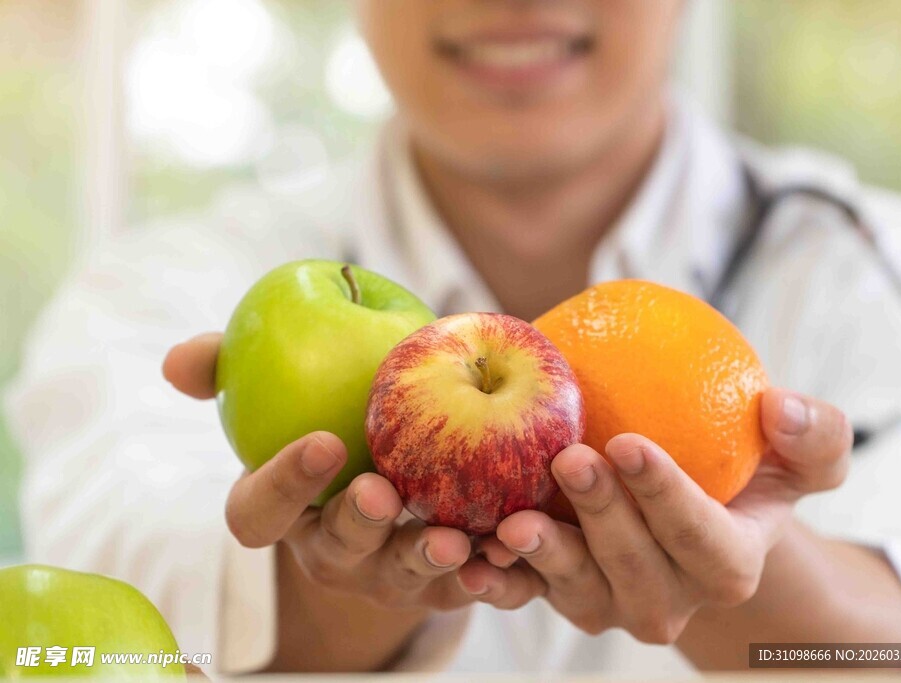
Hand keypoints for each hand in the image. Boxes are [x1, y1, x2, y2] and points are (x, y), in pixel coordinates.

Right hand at [163, 333, 474, 612]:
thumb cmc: (335, 410)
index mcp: (283, 508)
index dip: (283, 483)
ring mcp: (387, 573)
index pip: (259, 512)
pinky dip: (491, 578)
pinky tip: (511, 556)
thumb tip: (176, 362)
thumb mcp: (285, 385)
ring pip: (401, 578)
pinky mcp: (444, 583)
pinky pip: (466, 589)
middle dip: (357, 525)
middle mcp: (331, 549)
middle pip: (334, 550)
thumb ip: (230, 369)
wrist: (409, 451)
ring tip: (455, 537)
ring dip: (426, 558)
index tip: (322, 441)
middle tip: (382, 493)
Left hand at [460, 387, 851, 643]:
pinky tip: (471, 556)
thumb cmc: (750, 471)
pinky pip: (528, 597)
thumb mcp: (803, 454)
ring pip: (578, 593)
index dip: (668, 499)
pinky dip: (499, 583)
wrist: (695, 506)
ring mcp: (611, 605)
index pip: (705, 541)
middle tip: (570, 459)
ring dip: (544, 561)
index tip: (629, 442)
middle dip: (602, 519)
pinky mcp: (562, 596)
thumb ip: (817, 435)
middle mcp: (671, 599)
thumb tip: (779, 406)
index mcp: (729, 566)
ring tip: (513, 522)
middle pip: (635, 570)